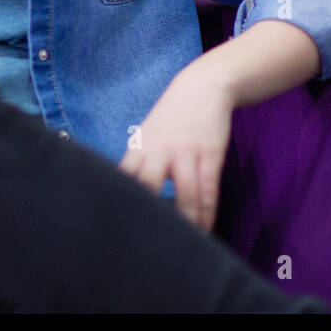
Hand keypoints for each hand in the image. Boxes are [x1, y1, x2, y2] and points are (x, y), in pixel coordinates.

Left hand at [117, 68, 236, 231]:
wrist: (203, 86)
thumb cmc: (171, 117)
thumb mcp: (147, 136)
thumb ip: (137, 164)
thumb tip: (125, 197)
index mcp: (138, 148)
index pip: (122, 180)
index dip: (120, 204)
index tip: (120, 228)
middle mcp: (158, 151)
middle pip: (148, 187)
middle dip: (150, 216)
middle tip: (151, 244)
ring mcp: (185, 152)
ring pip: (185, 195)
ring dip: (187, 223)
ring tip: (185, 244)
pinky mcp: (210, 154)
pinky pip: (208, 191)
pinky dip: (206, 213)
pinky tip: (205, 228)